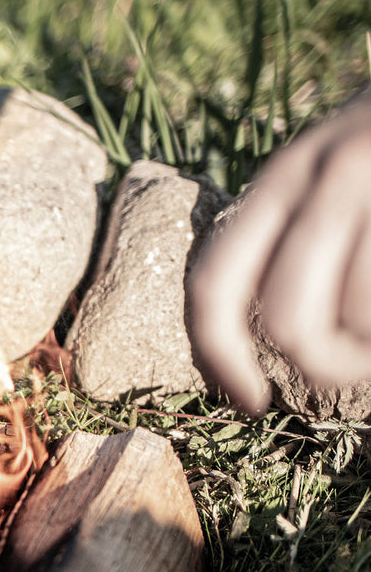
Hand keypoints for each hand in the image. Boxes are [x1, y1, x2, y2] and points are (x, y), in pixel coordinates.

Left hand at [188, 96, 370, 413]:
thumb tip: (263, 344)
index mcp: (283, 177)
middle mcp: (329, 175)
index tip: (249, 401)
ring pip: (360, 323)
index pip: (216, 284)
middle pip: (288, 323)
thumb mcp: (334, 170)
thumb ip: (292, 236)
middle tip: (356, 368)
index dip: (220, 357)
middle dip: (322, 368)